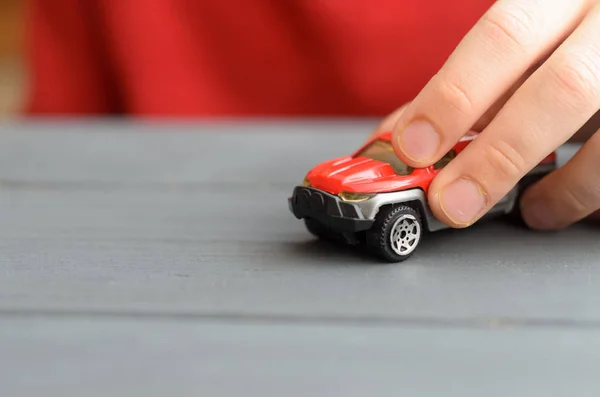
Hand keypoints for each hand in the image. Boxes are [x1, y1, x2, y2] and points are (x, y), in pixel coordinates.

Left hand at [379, 0, 599, 229]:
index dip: (453, 96)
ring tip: (531, 210)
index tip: (412, 146)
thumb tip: (400, 133)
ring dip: (565, 186)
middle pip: (564, 86)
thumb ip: (473, 86)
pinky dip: (591, 191)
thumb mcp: (528, 50)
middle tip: (453, 201)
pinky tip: (563, 203)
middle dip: (499, 154)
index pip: (503, 36)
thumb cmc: (572, 41)